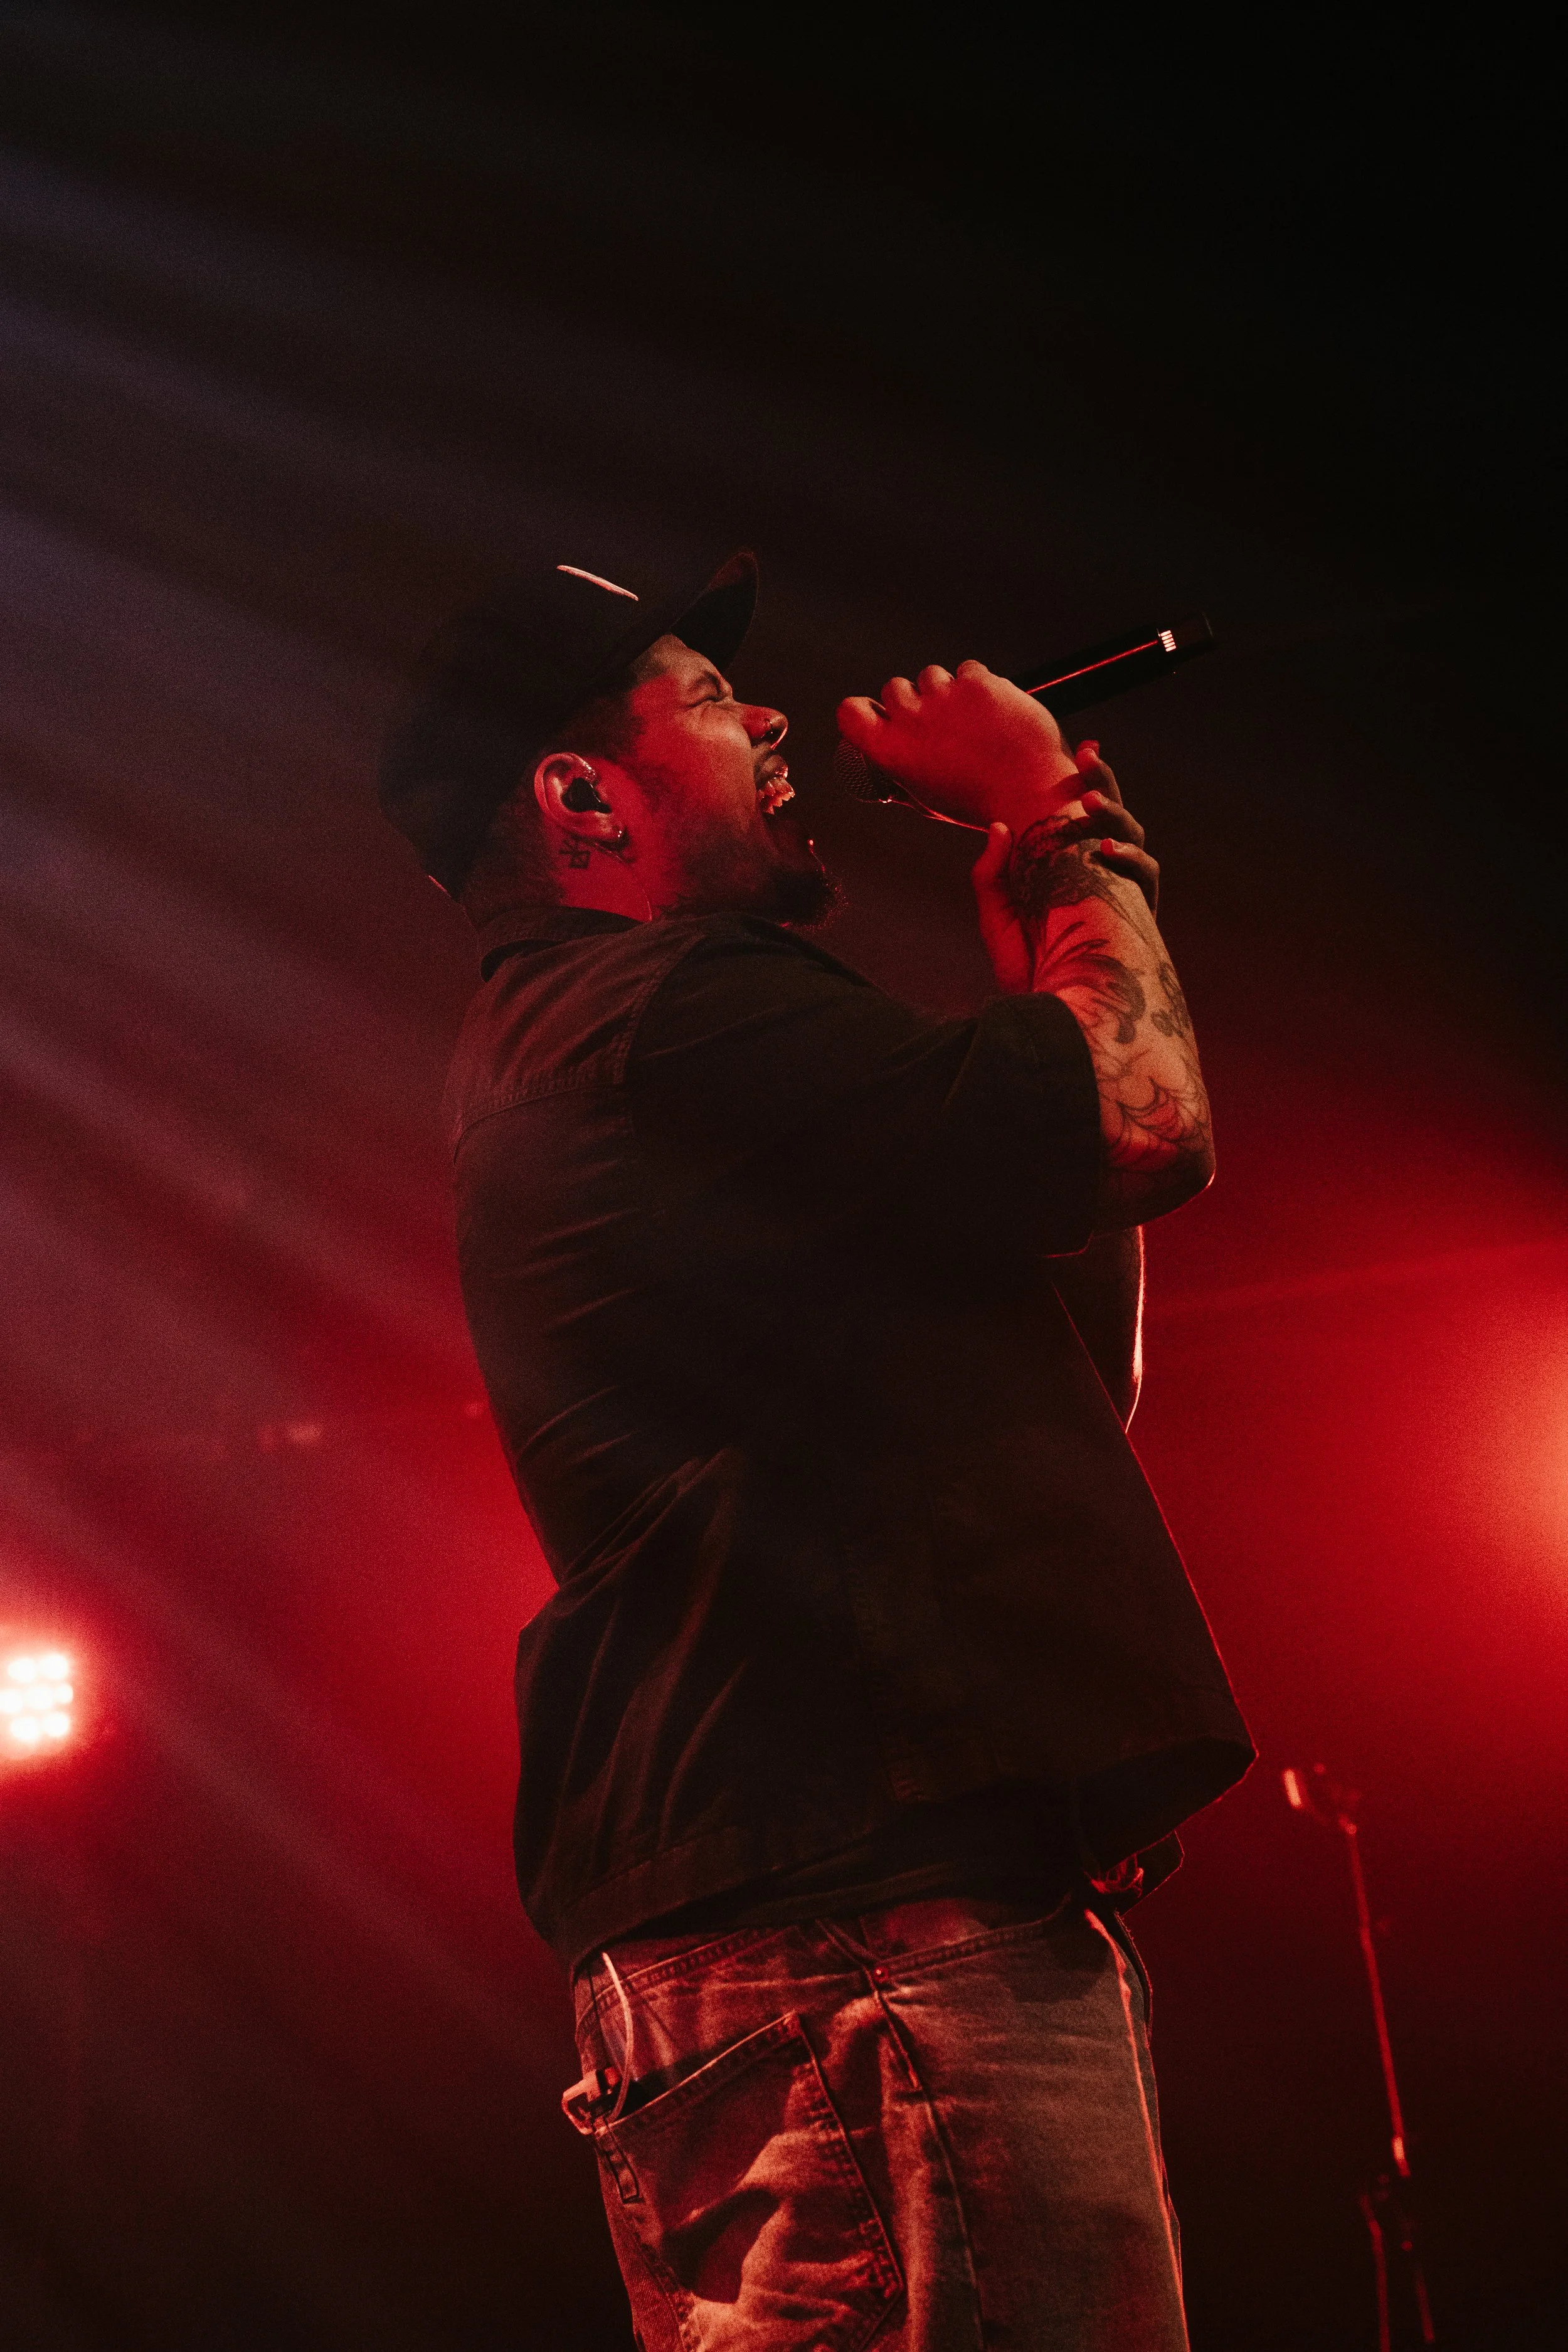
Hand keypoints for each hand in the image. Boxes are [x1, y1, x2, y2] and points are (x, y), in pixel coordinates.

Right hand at [836, 660, 1078, 829]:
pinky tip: (990, 709)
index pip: (850, 711)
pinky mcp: (977, 682)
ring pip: (931, 675)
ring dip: (945, 690)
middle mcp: (911, 720)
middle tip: (939, 722)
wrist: (1030, 794)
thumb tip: (882, 768)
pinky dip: (977, 684)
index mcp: (890, 752)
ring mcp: (944, 697)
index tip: (878, 716)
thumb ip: (901, 777)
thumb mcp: (928, 799)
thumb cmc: (978, 803)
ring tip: (970, 720)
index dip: (862, 710)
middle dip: (912, 700)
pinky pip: (967, 669)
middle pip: (893, 687)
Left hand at [971, 743, 1158, 992]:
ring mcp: (1124, 893)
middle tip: (1087, 757)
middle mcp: (1101, 875)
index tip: (1076, 750)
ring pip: (1133, 836)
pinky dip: (1131, 857)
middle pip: (1111, 817)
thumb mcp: (998, 917)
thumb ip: (993, 874)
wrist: (1051, 1015)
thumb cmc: (1025, 968)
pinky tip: (1108, 849)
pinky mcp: (1139, 915)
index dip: (1080, 785)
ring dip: (1115, 814)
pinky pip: (1147, 876)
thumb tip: (998, 826)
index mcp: (1069, 868)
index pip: (1078, 819)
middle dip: (1102, 783)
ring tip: (1089, 803)